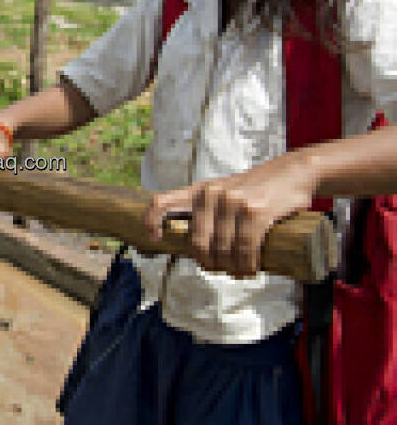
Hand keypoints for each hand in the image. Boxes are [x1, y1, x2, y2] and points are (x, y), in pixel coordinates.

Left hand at [145, 155, 315, 277]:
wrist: (293, 172)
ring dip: (231, 269)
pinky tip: (251, 270)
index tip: (156, 239)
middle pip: (198, 242)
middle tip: (220, 269)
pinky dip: (247, 266)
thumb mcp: (224, 192)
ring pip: (223, 250)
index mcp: (199, 190)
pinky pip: (245, 249)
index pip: (161, 202)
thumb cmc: (257, 189)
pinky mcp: (255, 211)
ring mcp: (232, 202)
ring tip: (239, 273)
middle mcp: (211, 194)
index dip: (152, 222)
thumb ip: (209, 211)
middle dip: (209, 263)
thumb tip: (196, 246)